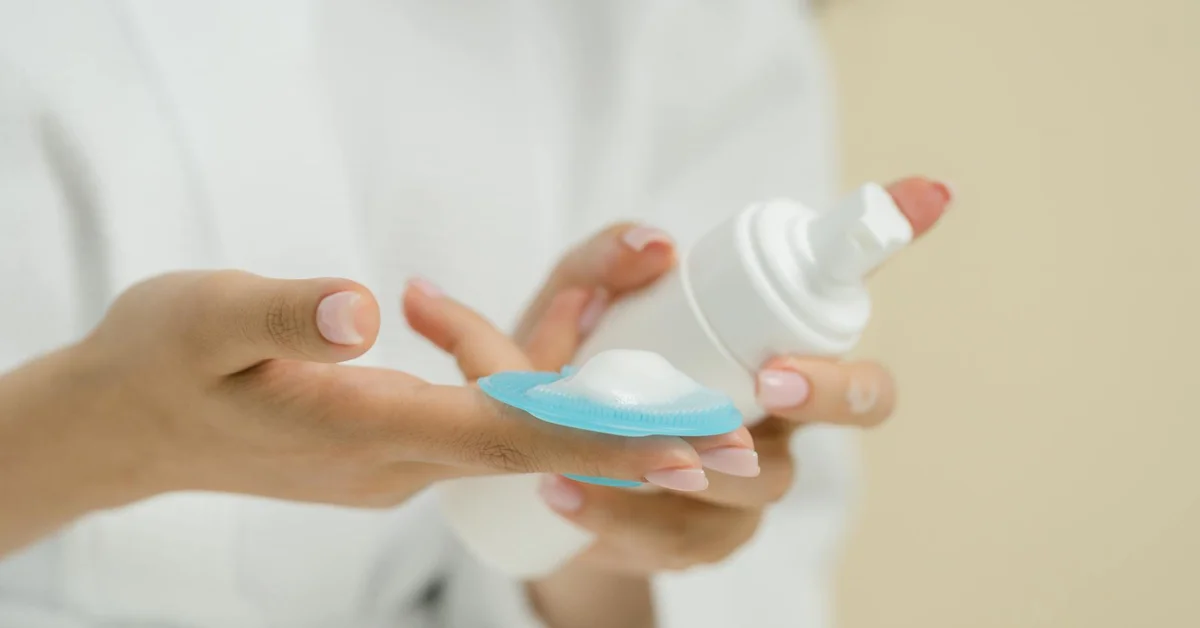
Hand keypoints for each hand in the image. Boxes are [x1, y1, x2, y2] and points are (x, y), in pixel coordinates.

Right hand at [1, 265, 709, 555]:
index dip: (602, 442)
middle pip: (534, 455)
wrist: (123, 423)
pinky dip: (542, 425)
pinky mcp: (384, 453)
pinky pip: (480, 441)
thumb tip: (362, 308)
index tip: (687, 451)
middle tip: (733, 452)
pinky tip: (577, 401)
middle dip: (634, 455)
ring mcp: (391, 465)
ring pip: (512, 447)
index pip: (509, 438)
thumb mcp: (204, 314)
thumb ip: (283, 313)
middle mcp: (395, 459)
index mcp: (366, 426)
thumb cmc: (160, 360)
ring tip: (688, 424)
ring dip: (598, 436)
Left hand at [519, 177, 952, 627]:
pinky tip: (566, 494)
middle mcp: (781, 409)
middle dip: (832, 388)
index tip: (932, 190)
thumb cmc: (578, 370)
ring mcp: (754, 479)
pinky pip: (687, 537)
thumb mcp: (571, 305)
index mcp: (764, 337)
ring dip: (703, 466)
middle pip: (863, 398)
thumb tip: (656, 243)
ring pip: (768, 479)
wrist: (542, 470)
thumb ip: (603, 265)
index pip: (840, 288)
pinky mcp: (709, 538)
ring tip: (624, 457)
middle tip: (771, 379)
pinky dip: (622, 516)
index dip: (900, 229)